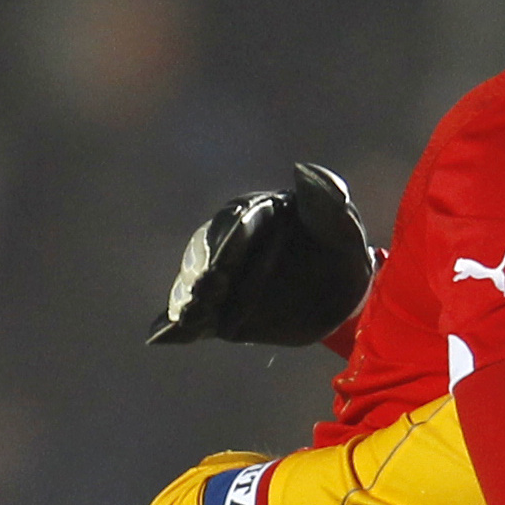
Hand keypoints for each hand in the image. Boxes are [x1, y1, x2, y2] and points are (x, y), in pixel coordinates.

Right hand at [146, 162, 376, 345]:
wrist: (343, 296)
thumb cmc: (342, 251)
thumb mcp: (342, 226)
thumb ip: (327, 198)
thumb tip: (305, 169)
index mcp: (254, 215)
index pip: (236, 223)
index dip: (227, 241)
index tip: (223, 261)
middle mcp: (228, 244)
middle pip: (206, 253)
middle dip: (202, 271)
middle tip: (204, 289)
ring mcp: (221, 277)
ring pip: (196, 285)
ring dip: (188, 299)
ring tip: (188, 314)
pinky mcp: (219, 310)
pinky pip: (196, 318)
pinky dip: (178, 326)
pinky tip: (161, 335)